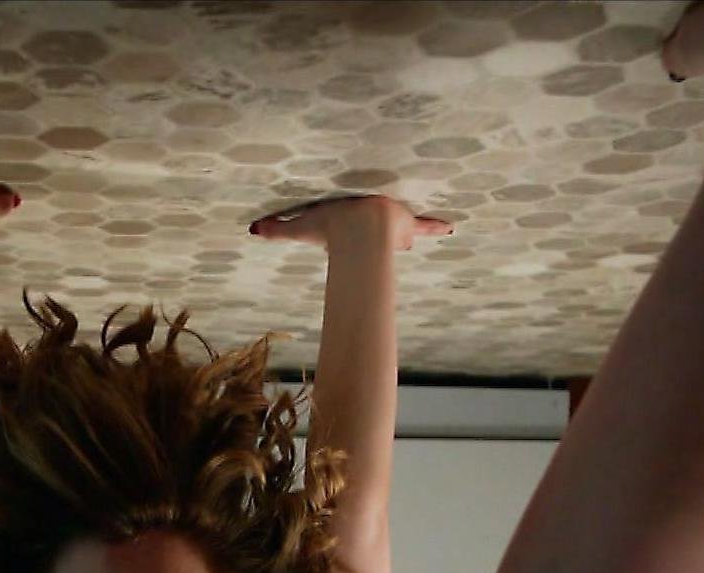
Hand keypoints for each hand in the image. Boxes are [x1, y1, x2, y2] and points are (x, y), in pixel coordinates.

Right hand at [249, 195, 450, 251]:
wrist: (358, 226)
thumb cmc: (332, 224)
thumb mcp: (302, 226)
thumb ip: (280, 229)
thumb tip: (253, 229)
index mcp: (351, 212)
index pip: (356, 214)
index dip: (355, 218)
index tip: (354, 215)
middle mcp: (372, 213)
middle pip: (378, 220)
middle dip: (383, 225)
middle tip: (384, 226)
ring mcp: (393, 220)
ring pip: (401, 228)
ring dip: (406, 230)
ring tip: (418, 225)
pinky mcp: (408, 227)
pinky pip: (425, 226)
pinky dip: (436, 226)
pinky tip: (451, 226)